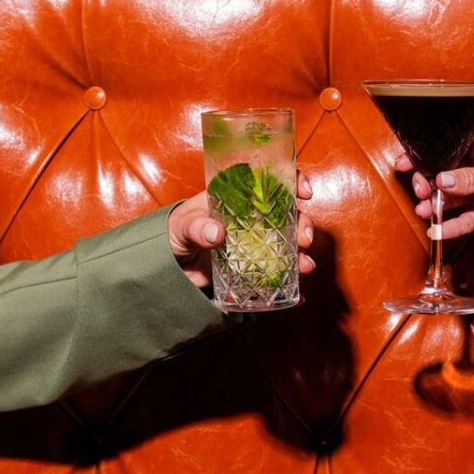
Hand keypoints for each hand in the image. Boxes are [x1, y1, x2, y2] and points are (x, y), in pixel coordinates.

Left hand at [167, 171, 315, 286]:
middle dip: (303, 224)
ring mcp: (256, 241)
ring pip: (288, 242)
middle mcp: (254, 216)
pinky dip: (289, 281)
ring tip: (305, 266)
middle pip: (288, 213)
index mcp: (239, 196)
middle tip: (304, 240)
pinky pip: (277, 271)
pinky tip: (298, 293)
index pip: (272, 180)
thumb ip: (196, 227)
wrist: (168, 264)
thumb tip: (216, 233)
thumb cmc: (175, 232)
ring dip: (301, 253)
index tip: (304, 193)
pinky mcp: (253, 265)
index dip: (293, 181)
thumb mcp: (183, 225)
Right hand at [396, 127, 473, 256]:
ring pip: (453, 196)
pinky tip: (438, 228)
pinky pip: (465, 217)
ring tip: (423, 210)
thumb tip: (441, 179)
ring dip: (436, 204)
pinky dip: (451, 223)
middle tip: (420, 191)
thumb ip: (473, 177)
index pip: (452, 146)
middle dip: (429, 182)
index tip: (406, 161)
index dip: (428, 154)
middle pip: (447, 172)